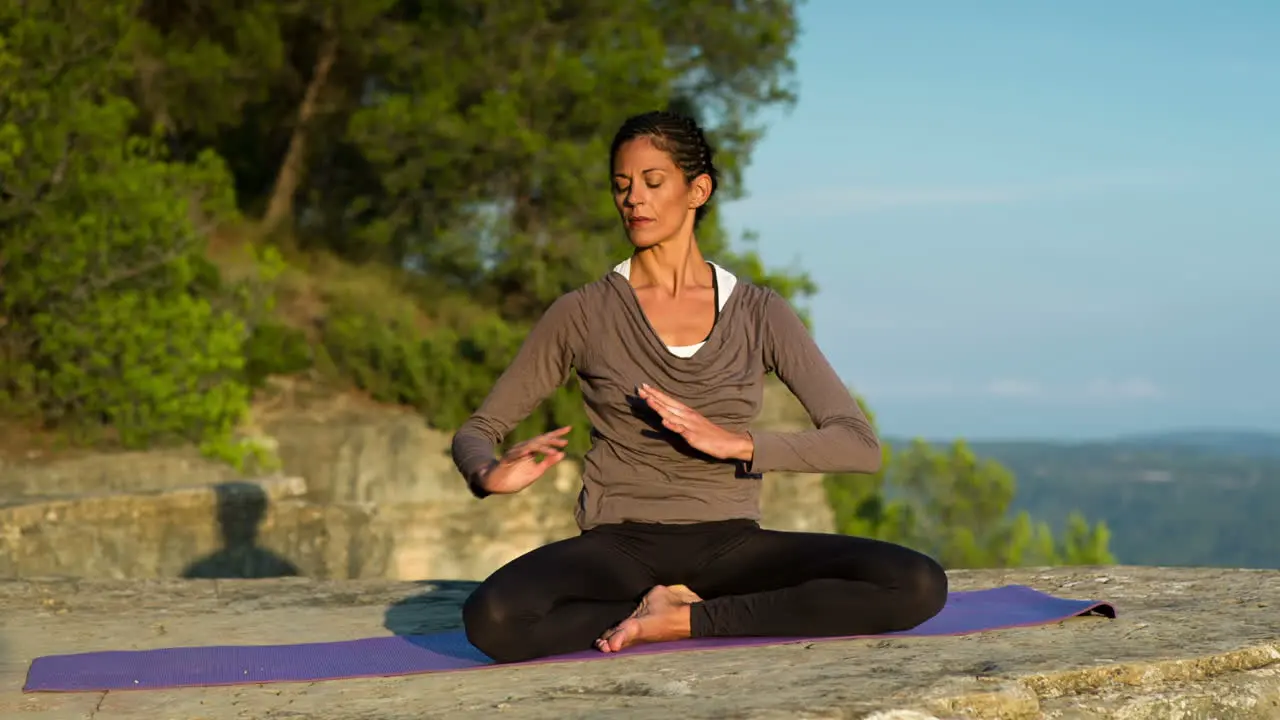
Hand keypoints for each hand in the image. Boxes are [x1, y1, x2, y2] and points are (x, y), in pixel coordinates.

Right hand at [477, 426, 571, 494]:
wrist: (497, 484)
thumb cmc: (516, 477)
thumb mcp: (536, 471)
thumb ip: (548, 462)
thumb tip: (562, 453)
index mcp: (531, 450)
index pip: (545, 439)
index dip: (557, 434)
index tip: (569, 428)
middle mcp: (524, 447)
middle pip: (540, 440)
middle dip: (552, 440)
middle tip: (565, 442)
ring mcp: (515, 452)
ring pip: (530, 446)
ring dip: (542, 448)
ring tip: (554, 451)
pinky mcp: (507, 458)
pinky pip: (517, 453)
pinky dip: (524, 452)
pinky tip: (530, 453)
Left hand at [638, 383, 753, 461]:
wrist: (729, 442)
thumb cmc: (710, 435)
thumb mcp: (693, 425)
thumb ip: (680, 421)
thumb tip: (666, 418)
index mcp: (687, 413)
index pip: (669, 400)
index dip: (656, 394)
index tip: (644, 386)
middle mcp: (687, 416)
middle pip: (668, 404)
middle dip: (654, 396)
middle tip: (640, 388)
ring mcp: (690, 425)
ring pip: (672, 415)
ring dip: (660, 407)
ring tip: (648, 400)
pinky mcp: (693, 436)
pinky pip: (681, 430)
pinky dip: (672, 425)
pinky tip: (664, 421)